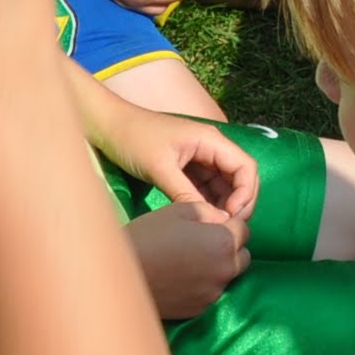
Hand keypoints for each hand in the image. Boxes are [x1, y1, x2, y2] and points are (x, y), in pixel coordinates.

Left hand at [98, 101, 261, 224]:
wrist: (108, 126)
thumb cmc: (133, 140)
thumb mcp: (160, 168)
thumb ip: (186, 194)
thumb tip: (214, 221)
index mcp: (211, 141)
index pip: (245, 167)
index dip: (246, 194)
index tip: (230, 217)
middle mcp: (211, 148)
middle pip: (240, 177)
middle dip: (239, 202)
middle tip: (226, 228)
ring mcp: (200, 158)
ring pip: (225, 185)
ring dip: (223, 205)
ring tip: (213, 227)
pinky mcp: (188, 167)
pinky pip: (207, 187)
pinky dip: (208, 202)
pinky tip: (201, 219)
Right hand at [124, 201, 246, 319]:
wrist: (118, 277)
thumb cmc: (147, 237)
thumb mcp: (179, 210)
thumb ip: (209, 212)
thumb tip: (224, 221)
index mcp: (223, 242)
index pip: (244, 230)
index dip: (230, 225)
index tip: (212, 225)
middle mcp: (225, 270)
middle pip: (242, 256)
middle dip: (230, 248)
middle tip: (203, 242)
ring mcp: (212, 294)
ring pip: (227, 276)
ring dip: (217, 267)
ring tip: (189, 261)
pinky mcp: (198, 310)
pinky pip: (210, 292)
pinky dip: (203, 284)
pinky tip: (180, 278)